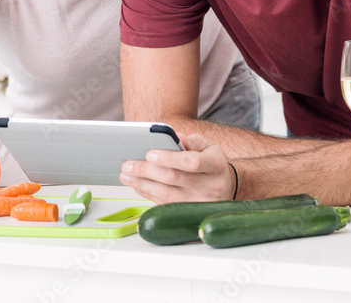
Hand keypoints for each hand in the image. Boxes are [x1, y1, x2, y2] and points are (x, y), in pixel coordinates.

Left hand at [119, 133, 234, 203]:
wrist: (225, 186)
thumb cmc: (211, 162)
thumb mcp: (208, 146)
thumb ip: (191, 141)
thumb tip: (175, 137)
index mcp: (216, 165)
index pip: (192, 162)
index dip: (169, 158)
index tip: (149, 154)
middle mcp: (211, 186)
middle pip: (174, 179)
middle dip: (147, 171)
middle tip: (127, 164)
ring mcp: (200, 203)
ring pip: (167, 195)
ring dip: (142, 184)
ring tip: (125, 175)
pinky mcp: (190, 213)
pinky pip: (165, 204)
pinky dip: (148, 194)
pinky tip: (136, 185)